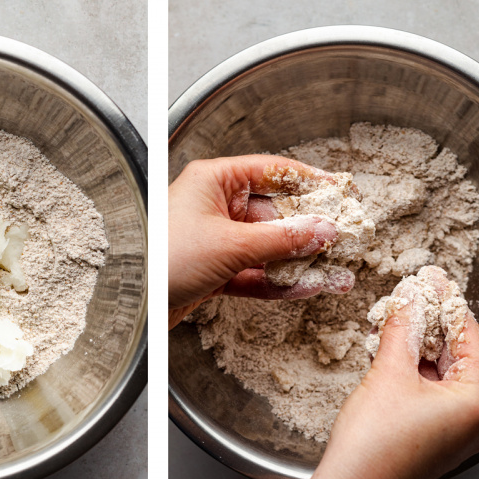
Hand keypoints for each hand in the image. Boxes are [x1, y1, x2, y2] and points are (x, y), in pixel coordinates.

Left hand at [168, 155, 344, 328]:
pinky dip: (280, 281)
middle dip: (310, 231)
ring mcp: (216, 239)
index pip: (272, 171)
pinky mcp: (215, 270)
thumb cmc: (164, 260)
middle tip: (344, 240)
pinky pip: (256, 272)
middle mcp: (216, 206)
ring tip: (337, 273)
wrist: (134, 307)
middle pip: (275, 213)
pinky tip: (308, 288)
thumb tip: (322, 230)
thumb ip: (281, 239)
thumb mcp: (230, 245)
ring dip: (300, 262)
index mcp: (213, 181)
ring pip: (268, 247)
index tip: (340, 192)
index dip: (309, 181)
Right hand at [234, 293, 478, 478]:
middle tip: (412, 295)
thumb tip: (409, 298)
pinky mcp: (435, 440)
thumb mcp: (388, 372)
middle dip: (431, 324)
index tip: (432, 280)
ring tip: (395, 321)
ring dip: (418, 347)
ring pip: (442, 375)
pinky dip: (413, 371)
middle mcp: (476, 420)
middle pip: (458, 356)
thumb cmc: (373, 444)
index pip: (471, 338)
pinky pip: (431, 395)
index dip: (448, 304)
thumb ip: (402, 328)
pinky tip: (391, 354)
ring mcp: (456, 433)